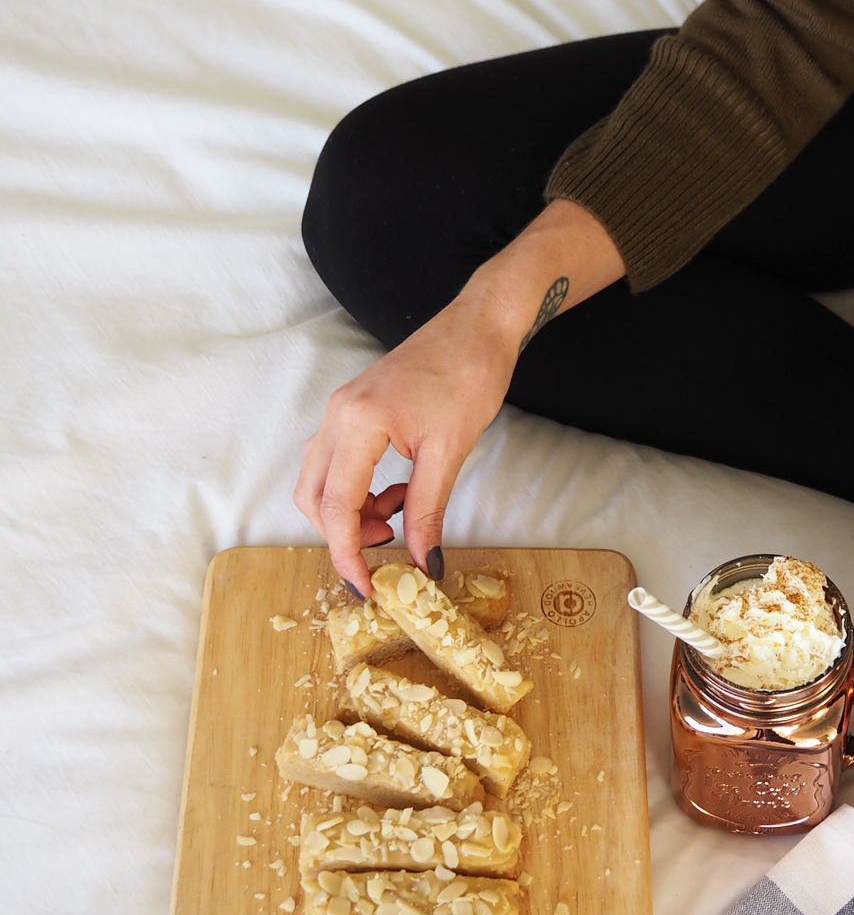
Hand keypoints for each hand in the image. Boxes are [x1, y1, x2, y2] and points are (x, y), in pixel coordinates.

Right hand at [294, 293, 515, 594]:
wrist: (478, 326)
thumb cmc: (469, 375)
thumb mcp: (450, 452)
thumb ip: (428, 510)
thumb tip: (422, 561)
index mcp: (357, 423)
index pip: (336, 506)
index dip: (347, 554)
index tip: (366, 587)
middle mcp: (337, 416)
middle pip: (313, 497)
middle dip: (344, 534)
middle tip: (388, 549)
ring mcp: (341, 411)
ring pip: (322, 481)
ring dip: (354, 512)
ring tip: (402, 514)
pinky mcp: (354, 411)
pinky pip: (339, 463)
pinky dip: (361, 489)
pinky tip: (400, 490)